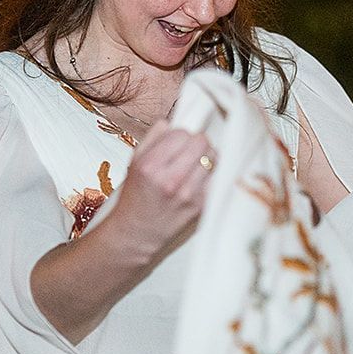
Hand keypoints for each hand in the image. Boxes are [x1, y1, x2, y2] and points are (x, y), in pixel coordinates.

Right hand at [107, 121, 216, 261]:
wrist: (136, 233)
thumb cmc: (135, 196)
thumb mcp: (134, 163)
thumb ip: (152, 138)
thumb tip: (172, 120)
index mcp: (151, 165)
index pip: (182, 133)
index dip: (180, 135)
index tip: (177, 143)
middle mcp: (171, 179)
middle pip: (202, 143)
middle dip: (196, 143)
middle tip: (189, 152)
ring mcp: (189, 194)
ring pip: (214, 158)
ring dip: (207, 157)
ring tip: (195, 165)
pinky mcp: (202, 206)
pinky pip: (218, 177)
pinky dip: (212, 174)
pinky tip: (201, 178)